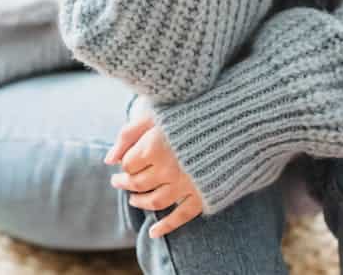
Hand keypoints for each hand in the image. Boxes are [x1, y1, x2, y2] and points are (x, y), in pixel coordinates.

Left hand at [104, 97, 206, 238]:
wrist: (234, 118)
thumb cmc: (190, 110)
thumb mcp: (154, 113)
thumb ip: (128, 135)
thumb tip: (108, 160)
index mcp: (154, 146)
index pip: (128, 164)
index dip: (123, 164)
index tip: (122, 163)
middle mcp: (167, 169)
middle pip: (138, 183)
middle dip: (126, 184)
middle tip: (119, 181)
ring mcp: (186, 184)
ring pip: (154, 201)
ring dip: (140, 202)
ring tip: (133, 199)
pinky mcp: (203, 195)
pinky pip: (180, 217)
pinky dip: (165, 227)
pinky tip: (154, 232)